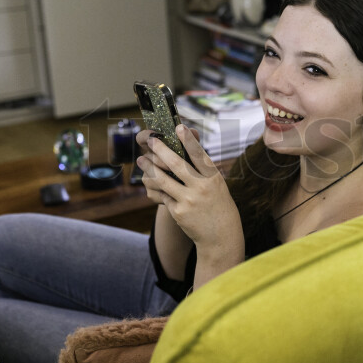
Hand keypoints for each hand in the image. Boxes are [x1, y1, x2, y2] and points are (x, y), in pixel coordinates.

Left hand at [136, 125, 242, 253]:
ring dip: (149, 168)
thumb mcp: (217, 185)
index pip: (199, 154)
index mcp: (213, 177)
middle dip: (161, 150)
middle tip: (152, 141)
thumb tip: (186, 147)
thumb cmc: (218, 204)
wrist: (220, 235)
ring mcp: (189, 200)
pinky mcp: (178, 212)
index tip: (179, 127)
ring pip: (163, 180)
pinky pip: (163, 195)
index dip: (188, 140)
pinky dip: (157, 189)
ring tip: (142, 160)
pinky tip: (151, 183)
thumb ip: (203, 170)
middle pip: (177, 164)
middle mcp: (202, 187)